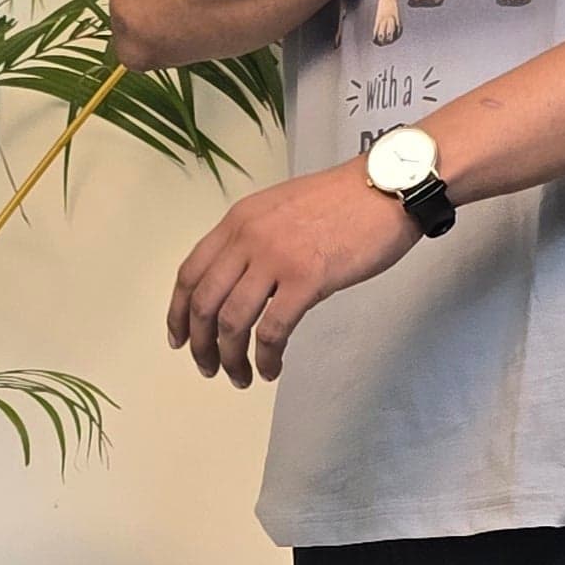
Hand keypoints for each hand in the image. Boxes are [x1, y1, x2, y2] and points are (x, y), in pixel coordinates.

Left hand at [166, 160, 413, 385]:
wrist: (386, 187)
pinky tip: (272, 369)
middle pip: (204, 303)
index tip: (180, 338)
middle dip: (200, 344)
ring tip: (240, 377)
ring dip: (230, 358)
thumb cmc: (344, 199)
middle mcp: (248, 238)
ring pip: (233, 322)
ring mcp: (276, 259)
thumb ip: (255, 239)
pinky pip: (273, 331)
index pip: (190, 273)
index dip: (177, 312)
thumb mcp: (281, 208)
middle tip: (208, 367)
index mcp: (238, 221)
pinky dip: (266, 357)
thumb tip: (243, 282)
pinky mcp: (307, 279)